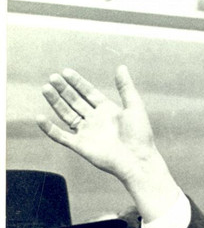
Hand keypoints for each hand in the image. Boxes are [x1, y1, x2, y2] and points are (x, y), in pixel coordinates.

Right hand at [36, 66, 180, 220]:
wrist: (138, 160)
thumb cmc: (140, 135)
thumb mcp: (134, 106)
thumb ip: (125, 87)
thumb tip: (121, 67)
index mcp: (107, 111)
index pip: (88, 93)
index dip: (77, 83)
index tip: (66, 72)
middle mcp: (95, 120)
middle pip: (74, 101)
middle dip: (63, 90)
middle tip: (53, 77)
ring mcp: (87, 133)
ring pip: (66, 114)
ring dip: (55, 102)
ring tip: (46, 88)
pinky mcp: (80, 146)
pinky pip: (61, 136)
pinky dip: (49, 128)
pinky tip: (39, 118)